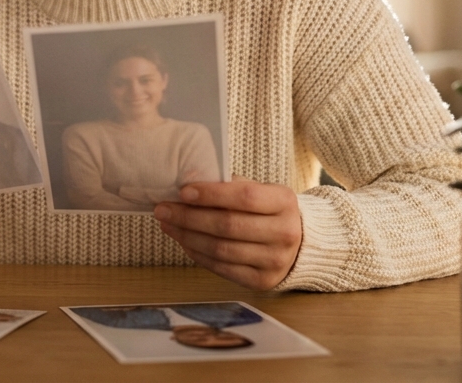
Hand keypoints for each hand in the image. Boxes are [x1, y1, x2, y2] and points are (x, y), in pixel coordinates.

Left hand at [153, 177, 302, 289]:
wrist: (298, 244)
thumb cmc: (268, 210)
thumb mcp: (259, 190)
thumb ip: (229, 185)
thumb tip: (189, 180)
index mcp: (285, 202)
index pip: (245, 197)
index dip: (211, 194)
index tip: (183, 191)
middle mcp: (285, 233)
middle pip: (228, 226)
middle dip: (189, 217)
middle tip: (163, 209)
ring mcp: (275, 261)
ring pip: (221, 249)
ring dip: (187, 236)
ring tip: (168, 224)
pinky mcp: (262, 281)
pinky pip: (221, 268)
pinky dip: (197, 254)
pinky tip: (184, 240)